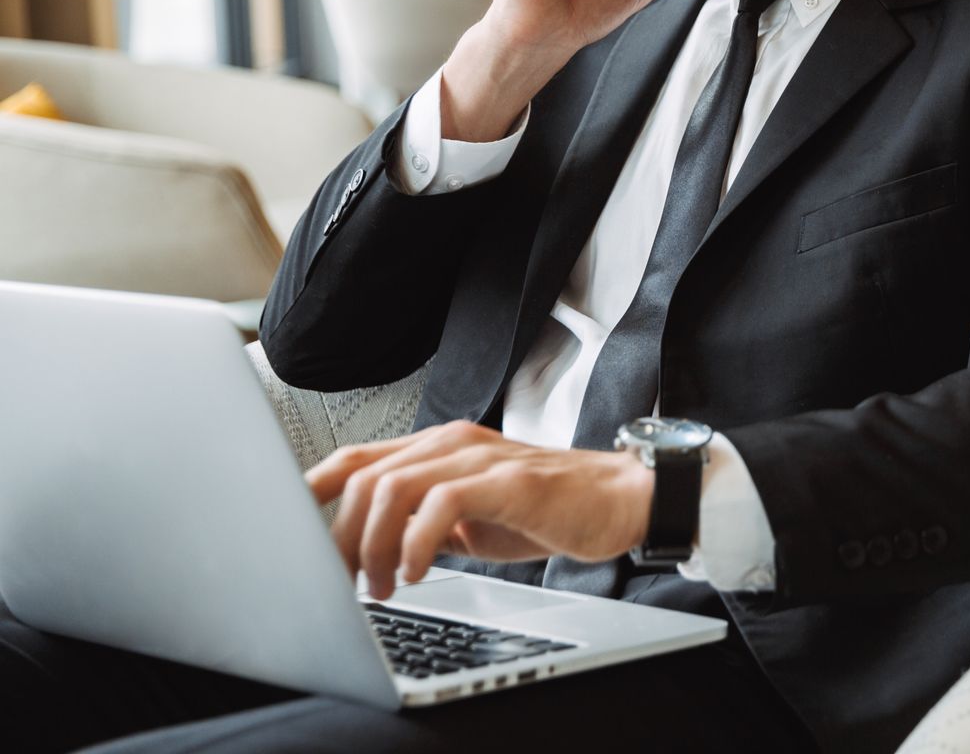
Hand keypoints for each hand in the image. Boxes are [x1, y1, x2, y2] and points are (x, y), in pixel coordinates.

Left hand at [306, 421, 653, 600]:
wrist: (619, 499)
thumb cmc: (545, 510)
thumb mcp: (467, 518)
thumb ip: (419, 521)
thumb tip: (362, 554)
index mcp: (437, 447)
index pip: (355, 459)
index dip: (311, 494)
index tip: (290, 540)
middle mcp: (451, 442)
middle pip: (362, 477)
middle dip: (339, 539)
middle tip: (342, 585)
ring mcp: (480, 457)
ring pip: (392, 487)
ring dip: (372, 546)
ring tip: (382, 586)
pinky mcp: (509, 479)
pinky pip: (441, 503)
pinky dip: (415, 543)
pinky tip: (417, 572)